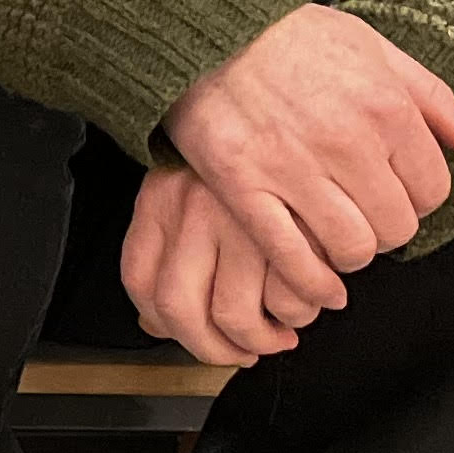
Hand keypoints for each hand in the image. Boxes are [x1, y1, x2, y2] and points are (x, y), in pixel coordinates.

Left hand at [120, 165, 344, 367]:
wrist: (283, 102)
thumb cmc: (245, 150)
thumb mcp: (189, 185)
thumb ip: (167, 251)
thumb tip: (155, 324)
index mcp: (161, 198)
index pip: (141, 283)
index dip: (164, 325)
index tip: (194, 335)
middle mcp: (193, 209)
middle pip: (180, 311)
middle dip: (214, 349)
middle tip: (243, 350)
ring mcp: (241, 219)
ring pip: (236, 315)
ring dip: (263, 338)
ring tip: (283, 328)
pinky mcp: (295, 226)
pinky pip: (289, 297)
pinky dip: (302, 312)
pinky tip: (312, 297)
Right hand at [163, 4, 453, 297]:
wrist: (207, 29)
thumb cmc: (292, 36)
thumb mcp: (374, 47)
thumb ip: (434, 98)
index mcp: (386, 106)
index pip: (433, 190)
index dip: (417, 198)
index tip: (392, 191)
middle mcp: (347, 141)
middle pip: (396, 227)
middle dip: (384, 228)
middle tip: (362, 214)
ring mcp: (292, 167)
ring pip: (352, 249)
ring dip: (350, 253)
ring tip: (336, 237)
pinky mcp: (243, 186)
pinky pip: (291, 256)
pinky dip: (310, 281)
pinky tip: (316, 283)